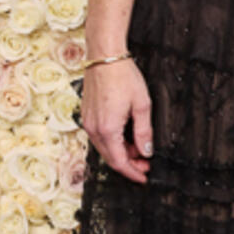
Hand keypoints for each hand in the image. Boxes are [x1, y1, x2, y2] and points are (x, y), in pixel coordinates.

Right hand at [82, 58, 153, 180]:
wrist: (104, 56)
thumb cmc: (123, 76)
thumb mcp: (142, 105)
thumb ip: (144, 132)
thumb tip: (146, 152)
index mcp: (107, 129)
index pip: (119, 162)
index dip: (133, 173)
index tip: (144, 177)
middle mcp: (93, 129)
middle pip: (110, 158)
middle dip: (129, 164)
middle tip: (145, 164)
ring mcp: (87, 122)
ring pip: (105, 148)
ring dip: (121, 153)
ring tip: (139, 150)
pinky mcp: (87, 115)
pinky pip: (100, 137)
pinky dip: (113, 143)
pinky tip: (126, 139)